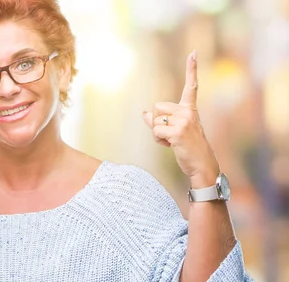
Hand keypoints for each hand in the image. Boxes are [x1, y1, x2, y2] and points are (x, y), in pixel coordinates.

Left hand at [142, 50, 219, 187]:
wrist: (202, 165)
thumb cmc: (187, 148)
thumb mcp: (173, 132)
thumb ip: (159, 121)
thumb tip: (144, 113)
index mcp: (190, 109)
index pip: (191, 86)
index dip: (192, 69)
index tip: (193, 52)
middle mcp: (188, 112)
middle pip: (157, 107)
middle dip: (157, 121)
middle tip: (171, 134)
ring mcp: (184, 121)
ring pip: (155, 120)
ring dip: (157, 133)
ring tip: (172, 141)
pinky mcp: (178, 131)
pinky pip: (156, 131)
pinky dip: (158, 140)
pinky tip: (171, 146)